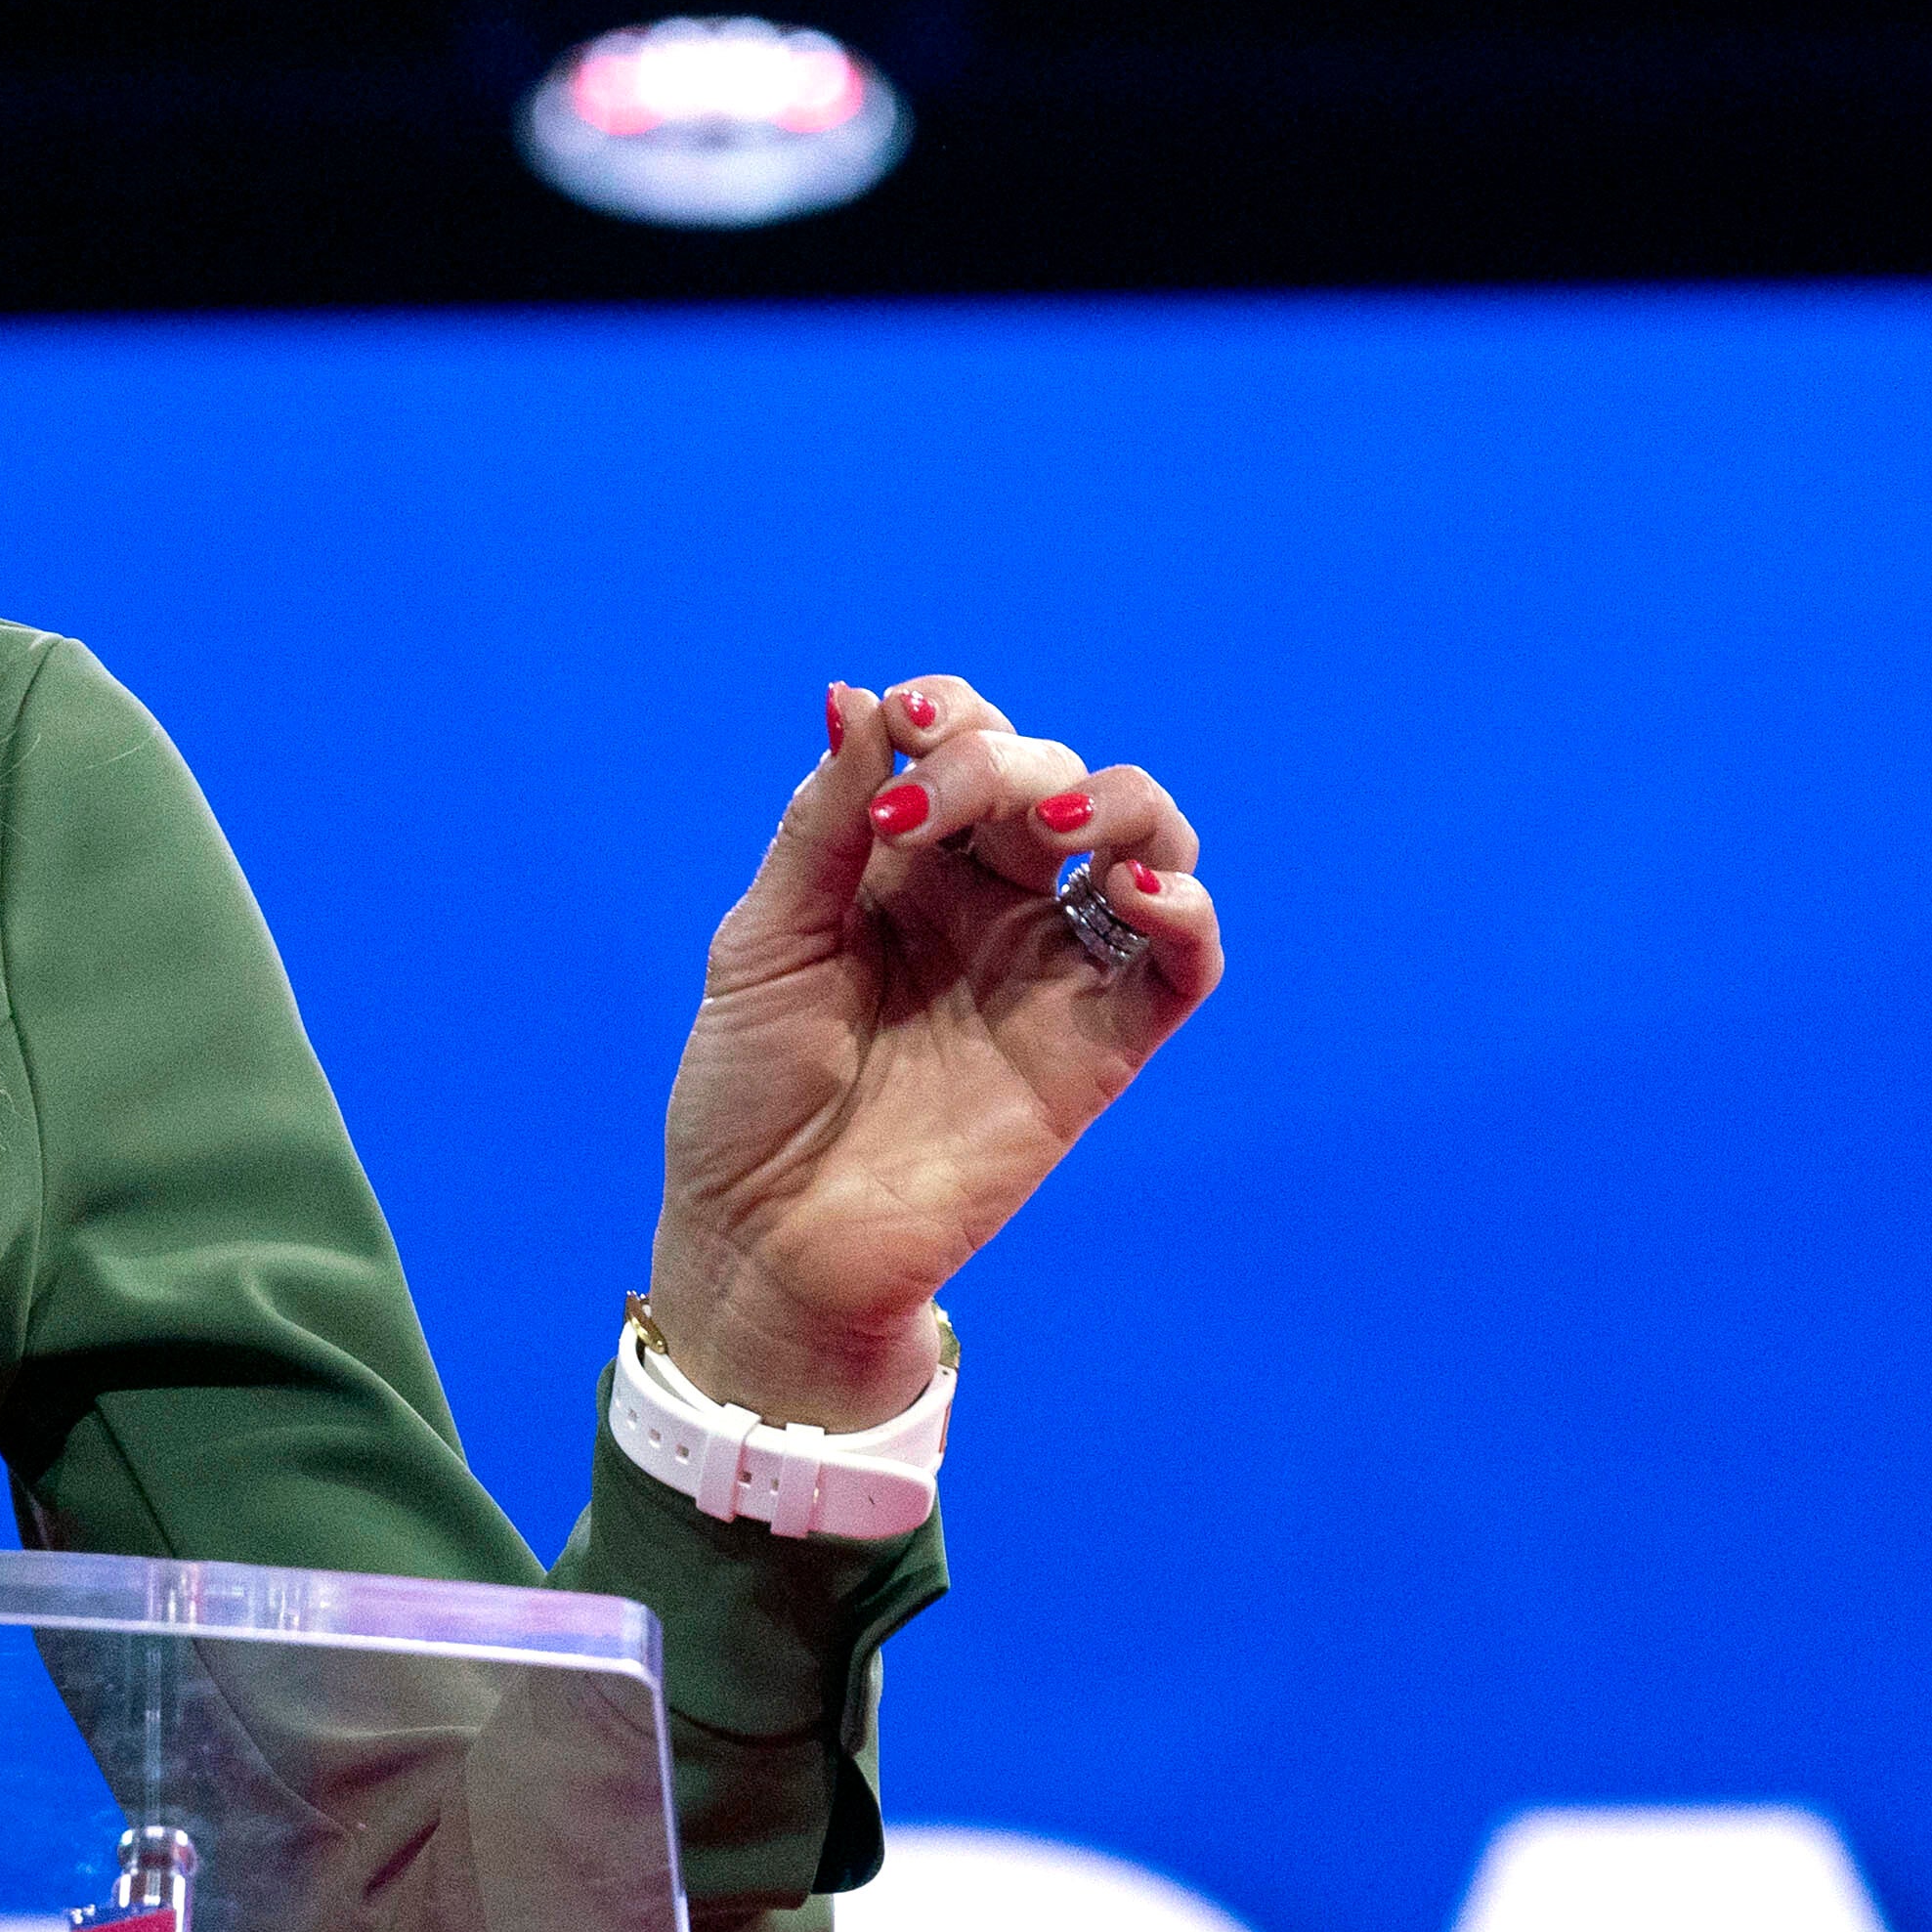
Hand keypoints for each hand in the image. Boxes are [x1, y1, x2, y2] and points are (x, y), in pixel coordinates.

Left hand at [648, 677, 1224, 1425]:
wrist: (766, 1234)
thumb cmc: (748, 1091)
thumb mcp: (763, 940)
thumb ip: (820, 826)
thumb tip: (859, 697)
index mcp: (902, 862)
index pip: (963, 741)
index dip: (948, 714)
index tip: (900, 722)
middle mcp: (987, 900)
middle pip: (1050, 775)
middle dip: (997, 762)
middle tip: (919, 810)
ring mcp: (1049, 967)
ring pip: (1146, 843)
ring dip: (1118, 803)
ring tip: (1050, 825)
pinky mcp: (1098, 1044)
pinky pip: (1181, 961)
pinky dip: (1183, 910)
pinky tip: (1131, 893)